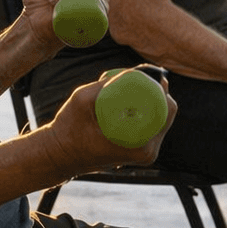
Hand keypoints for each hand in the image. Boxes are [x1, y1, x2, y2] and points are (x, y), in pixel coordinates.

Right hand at [35, 68, 176, 174]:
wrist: (59, 155)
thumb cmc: (68, 129)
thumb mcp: (82, 100)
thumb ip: (106, 84)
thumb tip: (132, 72)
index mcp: (141, 146)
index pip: (166, 110)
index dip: (160, 87)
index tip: (147, 73)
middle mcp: (147, 152)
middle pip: (166, 113)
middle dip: (155, 91)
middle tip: (139, 75)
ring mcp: (144, 153)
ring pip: (159, 118)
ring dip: (149, 100)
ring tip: (128, 87)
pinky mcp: (139, 151)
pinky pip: (149, 125)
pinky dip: (143, 109)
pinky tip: (128, 99)